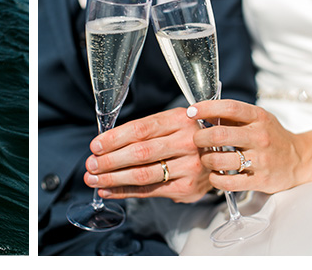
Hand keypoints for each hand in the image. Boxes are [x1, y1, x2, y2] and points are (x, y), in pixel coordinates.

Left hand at [84, 107, 211, 202]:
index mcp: (179, 120)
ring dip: (112, 179)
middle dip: (110, 161)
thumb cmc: (186, 138)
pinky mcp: (188, 187)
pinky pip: (150, 191)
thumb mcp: (170, 123)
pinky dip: (124, 192)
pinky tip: (108, 191)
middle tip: (90, 165)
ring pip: (143, 174)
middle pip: (140, 153)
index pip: (140, 129)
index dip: (114, 139)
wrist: (221, 156)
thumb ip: (142, 131)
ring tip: (93, 180)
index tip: (95, 146)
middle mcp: (188, 142)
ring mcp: (191, 166)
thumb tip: (103, 146)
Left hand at [189, 100, 308, 193]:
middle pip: (219, 135)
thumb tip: (199, 113)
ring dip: (205, 159)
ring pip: (219, 160)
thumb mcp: (256, 120)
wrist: (300, 160)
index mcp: (259, 118)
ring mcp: (261, 160)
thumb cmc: (272, 138)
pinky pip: (227, 182)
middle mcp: (260, 137)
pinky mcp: (260, 180)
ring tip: (207, 158)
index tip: (191, 112)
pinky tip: (215, 174)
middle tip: (196, 140)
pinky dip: (214, 179)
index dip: (206, 108)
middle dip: (199, 138)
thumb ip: (230, 116)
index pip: (229, 108)